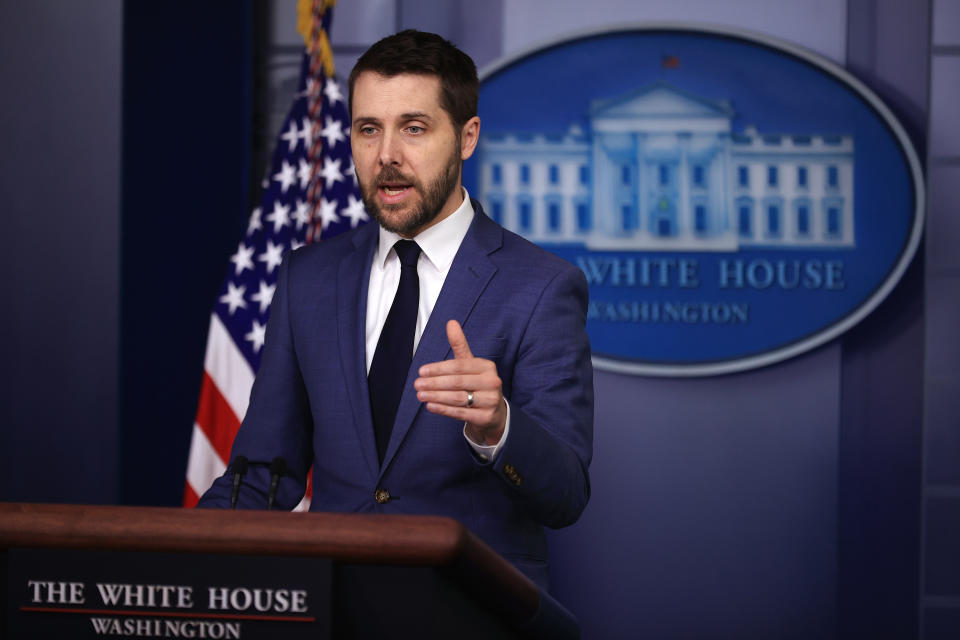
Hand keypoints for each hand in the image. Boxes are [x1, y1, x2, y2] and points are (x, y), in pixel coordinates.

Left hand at [415, 320, 506, 444]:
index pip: (459, 366)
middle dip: (435, 383)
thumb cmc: (477, 384)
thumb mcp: (470, 364)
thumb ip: (459, 345)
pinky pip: (461, 413)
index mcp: (487, 367)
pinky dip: (444, 409)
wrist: (494, 412)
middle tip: (417, 384)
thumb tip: (451, 322)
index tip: (421, 371)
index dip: (438, 369)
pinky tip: (431, 406)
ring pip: (458, 398)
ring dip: (436, 397)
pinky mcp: (486, 417)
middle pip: (458, 382)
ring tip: (420, 395)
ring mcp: (490, 401)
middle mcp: (492, 382)